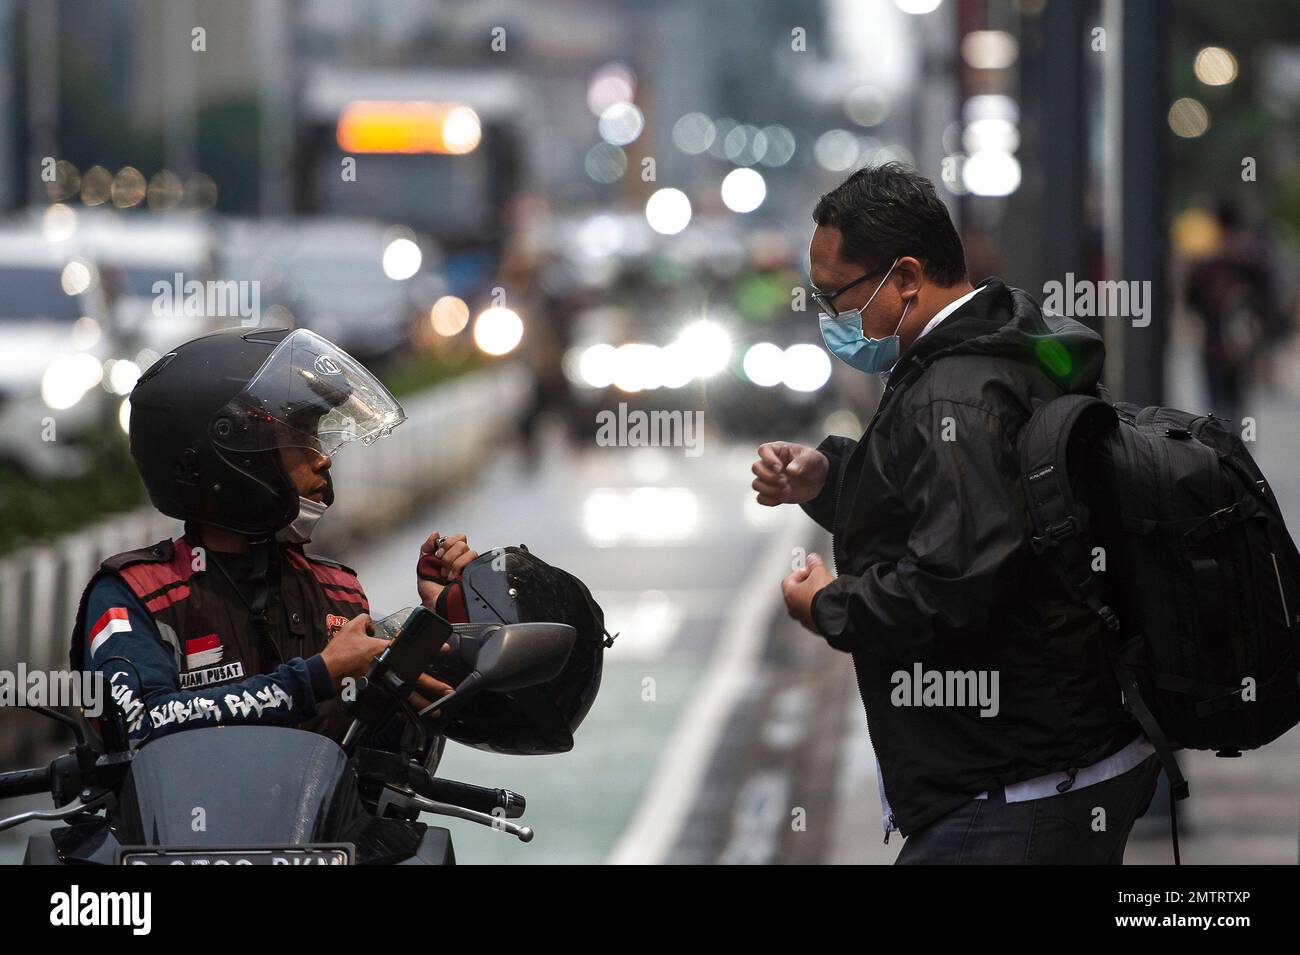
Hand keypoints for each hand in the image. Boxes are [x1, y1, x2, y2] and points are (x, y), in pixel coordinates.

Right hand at [321, 613, 455, 713]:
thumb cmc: (338, 652)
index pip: (411, 647)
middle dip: (433, 684)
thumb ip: (364, 619)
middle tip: (447, 690)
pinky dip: (402, 707)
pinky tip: (412, 714)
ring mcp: (381, 682)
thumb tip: (371, 621)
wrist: (324, 673)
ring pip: (406, 694)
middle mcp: (386, 667)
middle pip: (414, 677)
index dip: (429, 648)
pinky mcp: (373, 692)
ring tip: (436, 709)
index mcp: (383, 649)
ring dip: (422, 701)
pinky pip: (392, 700)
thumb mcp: (351, 628)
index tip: (446, 649)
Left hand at [321, 613, 388, 685]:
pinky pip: (356, 660)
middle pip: (366, 636)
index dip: (375, 625)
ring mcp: (344, 646)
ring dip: (367, 657)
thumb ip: (386, 645)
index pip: (367, 618)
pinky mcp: (342, 658)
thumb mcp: (373, 648)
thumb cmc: (345, 656)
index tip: (378, 635)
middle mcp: (348, 634)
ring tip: (368, 661)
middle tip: (375, 650)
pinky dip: (360, 665)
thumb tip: (393, 646)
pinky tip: (362, 669)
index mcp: (354, 625)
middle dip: (372, 645)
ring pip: (362, 649)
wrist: (329, 673)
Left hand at [417, 531, 478, 607]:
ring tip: (447, 575)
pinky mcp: (475, 572)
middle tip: (442, 567)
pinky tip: (454, 577)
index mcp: (450, 555)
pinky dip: (460, 566)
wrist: (435, 604)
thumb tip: (435, 534)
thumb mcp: (422, 565)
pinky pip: (473, 558)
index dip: (447, 543)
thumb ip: (427, 547)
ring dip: (453, 563)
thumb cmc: (430, 591)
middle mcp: (461, 559)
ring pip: (467, 550)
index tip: (437, 556)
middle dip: (448, 555)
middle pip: (461, 541)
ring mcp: (469, 566)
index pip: (457, 537)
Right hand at [752, 442, 828, 505]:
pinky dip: (770, 500)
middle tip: (785, 481)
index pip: (763, 450)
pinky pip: (761, 498)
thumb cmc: (814, 464)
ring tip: (786, 489)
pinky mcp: (771, 493)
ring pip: (756, 484)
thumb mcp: (813, 458)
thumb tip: (790, 470)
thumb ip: (803, 462)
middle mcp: (770, 464)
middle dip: (768, 477)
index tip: (779, 468)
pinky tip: (782, 497)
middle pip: (756, 468)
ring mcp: (769, 479)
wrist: (819, 480)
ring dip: (769, 489)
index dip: (768, 459)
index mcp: (778, 451)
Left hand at [781, 553, 833, 631]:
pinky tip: (828, 603)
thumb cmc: (823, 595)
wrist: (835, 614)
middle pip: (796, 593)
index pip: (789, 579)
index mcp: (790, 594)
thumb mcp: (819, 572)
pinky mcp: (814, 626)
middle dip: (807, 585)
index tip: (810, 570)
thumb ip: (814, 564)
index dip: (800, 573)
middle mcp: (793, 608)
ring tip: (825, 592)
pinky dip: (818, 608)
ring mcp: (802, 619)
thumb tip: (812, 559)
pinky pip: (813, 614)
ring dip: (812, 598)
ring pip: (805, 605)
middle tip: (818, 579)